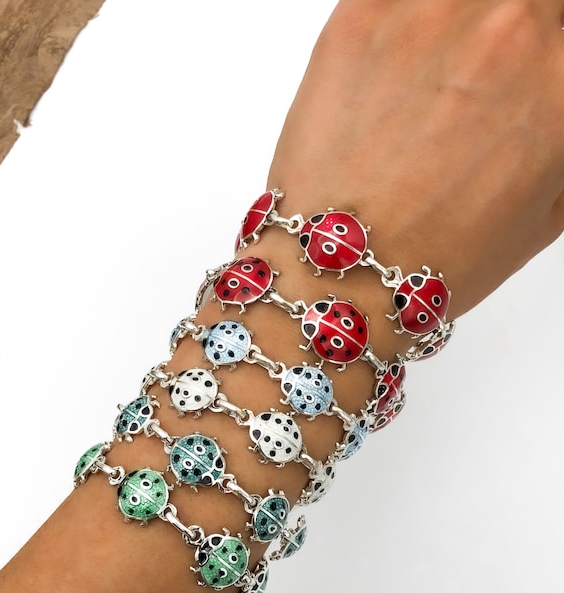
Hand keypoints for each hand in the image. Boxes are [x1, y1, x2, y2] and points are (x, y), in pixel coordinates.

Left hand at [268, 0, 563, 315]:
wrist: (345, 271)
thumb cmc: (438, 258)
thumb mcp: (547, 210)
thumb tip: (554, 94)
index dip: (547, 59)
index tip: (532, 74)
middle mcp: (510, 32)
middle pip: (530, 1)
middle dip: (517, 31)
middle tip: (486, 74)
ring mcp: (434, 14)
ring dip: (460, 24)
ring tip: (436, 74)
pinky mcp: (364, 13)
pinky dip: (406, 18)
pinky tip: (400, 62)